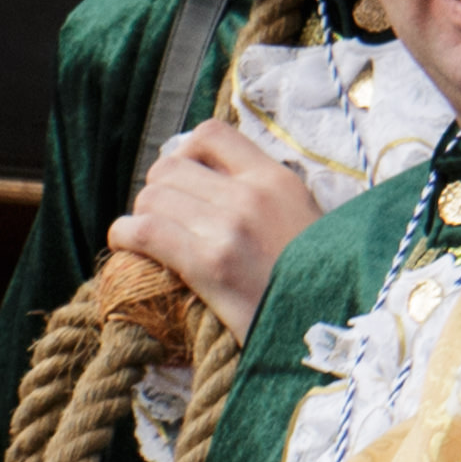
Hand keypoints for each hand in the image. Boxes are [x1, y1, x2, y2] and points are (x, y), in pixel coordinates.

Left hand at [107, 126, 323, 341]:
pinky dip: (125, 236)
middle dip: (157, 191)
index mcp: (277, 179)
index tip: (184, 180)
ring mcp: (229, 227)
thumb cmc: (319, 285)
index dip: (185, 153)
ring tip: (146, 237)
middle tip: (164, 219)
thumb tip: (217, 187)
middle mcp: (251, 194)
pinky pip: (144, 231)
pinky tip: (128, 247)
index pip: (211, 134)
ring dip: (141, 216)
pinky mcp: (209, 264)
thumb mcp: (307, 223)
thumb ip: (267, 200)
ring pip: (152, 197)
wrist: (334, 327)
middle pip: (170, 166)